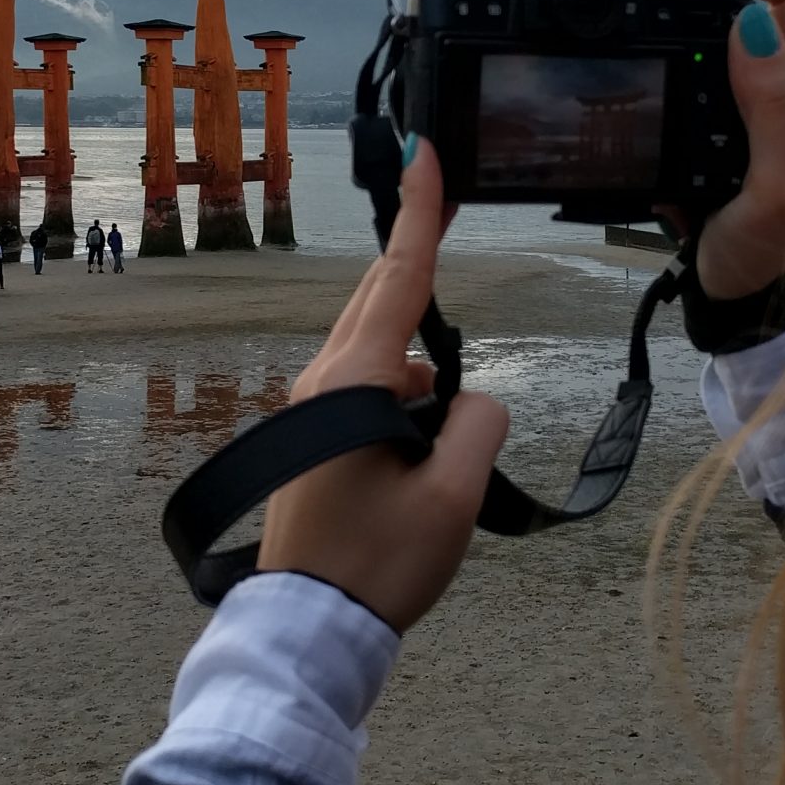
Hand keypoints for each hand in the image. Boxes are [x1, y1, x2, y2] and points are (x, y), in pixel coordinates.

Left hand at [259, 139, 510, 633]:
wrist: (306, 631)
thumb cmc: (376, 565)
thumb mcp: (453, 498)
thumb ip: (478, 428)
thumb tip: (473, 402)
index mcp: (353, 382)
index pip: (399, 278)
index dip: (417, 212)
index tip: (423, 153)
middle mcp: (321, 382)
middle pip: (380, 301)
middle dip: (416, 259)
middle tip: (440, 199)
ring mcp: (309, 412)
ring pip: (376, 354)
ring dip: (420, 362)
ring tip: (448, 431)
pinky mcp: (310, 443)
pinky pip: (365, 393)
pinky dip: (403, 396)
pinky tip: (428, 448)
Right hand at [679, 0, 784, 299]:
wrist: (739, 299)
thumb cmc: (772, 251)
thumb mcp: (775, 183)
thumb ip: (771, 107)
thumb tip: (752, 22)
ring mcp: (758, 104)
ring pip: (725, 36)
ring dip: (688, 27)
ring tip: (654, 35)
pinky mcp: (724, 126)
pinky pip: (696, 78)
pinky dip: (672, 69)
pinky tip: (655, 80)